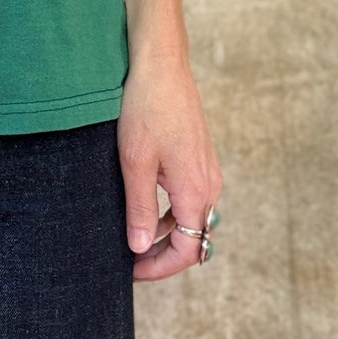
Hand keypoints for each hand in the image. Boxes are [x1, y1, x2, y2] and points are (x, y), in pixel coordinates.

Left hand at [117, 49, 223, 281]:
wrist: (160, 66)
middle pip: (193, 238)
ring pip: (191, 219)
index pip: (188, 249)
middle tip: (128, 262)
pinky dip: (169, 213)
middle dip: (162, 255)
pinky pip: (190, 199)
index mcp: (196, 191)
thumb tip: (139, 247)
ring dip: (165, 234)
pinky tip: (143, 208)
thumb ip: (140, 208)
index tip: (131, 272)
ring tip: (131, 238)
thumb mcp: (135, 163)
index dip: (159, 268)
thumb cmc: (146, 109)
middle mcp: (209, 185)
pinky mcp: (199, 159)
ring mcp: (207, 171)